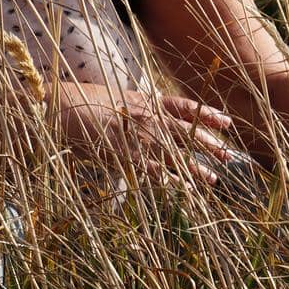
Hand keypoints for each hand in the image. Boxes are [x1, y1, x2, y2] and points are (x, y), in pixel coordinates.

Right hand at [50, 84, 242, 186]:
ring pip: (175, 155)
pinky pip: (153, 172)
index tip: (226, 121)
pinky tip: (183, 191)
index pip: (184, 106)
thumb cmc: (79, 102)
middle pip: (186, 131)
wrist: (60, 110)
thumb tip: (145, 113)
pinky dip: (169, 182)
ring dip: (195, 168)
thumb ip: (132, 107)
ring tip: (213, 179)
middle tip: (228, 155)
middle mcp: (146, 117)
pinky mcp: (125, 156)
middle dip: (209, 144)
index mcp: (144, 100)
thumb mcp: (112, 97)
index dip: (206, 114)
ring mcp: (137, 137)